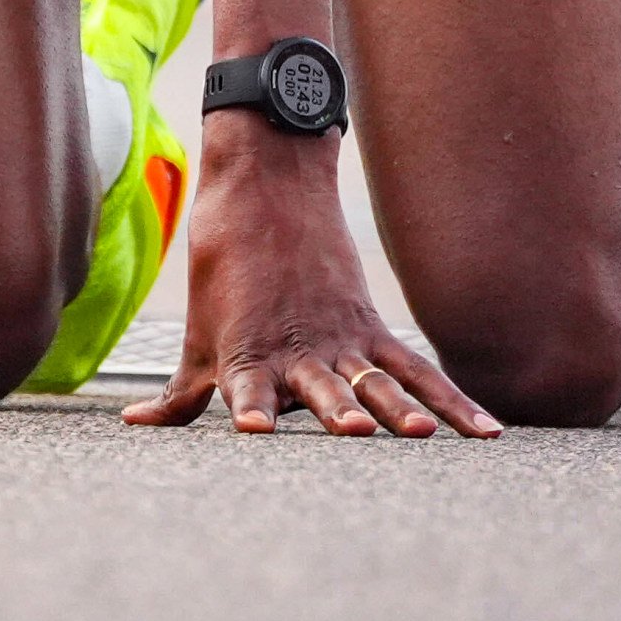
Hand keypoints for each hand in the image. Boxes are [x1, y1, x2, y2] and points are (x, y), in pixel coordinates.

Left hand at [121, 118, 497, 437]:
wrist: (264, 187)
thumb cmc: (223, 270)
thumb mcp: (200, 336)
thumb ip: (180, 395)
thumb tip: (135, 427)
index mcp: (248, 355)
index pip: (249, 390)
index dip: (254, 408)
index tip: (256, 428)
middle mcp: (298, 351)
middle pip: (322, 389)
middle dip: (337, 413)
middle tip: (358, 433)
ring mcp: (339, 339)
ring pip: (374, 381)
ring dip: (397, 409)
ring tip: (419, 433)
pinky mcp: (368, 326)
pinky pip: (417, 369)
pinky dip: (453, 401)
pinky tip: (485, 432)